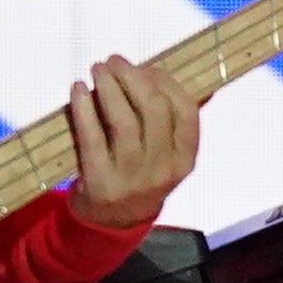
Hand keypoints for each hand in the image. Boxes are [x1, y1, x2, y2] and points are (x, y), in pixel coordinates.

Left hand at [64, 54, 200, 230]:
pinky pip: (92, 137)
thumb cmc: (140, 175)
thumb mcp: (167, 155)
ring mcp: (132, 177)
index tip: (147, 67)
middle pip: (154, 110)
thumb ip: (178, 121)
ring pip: (124, 121)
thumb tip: (204, 84)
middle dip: (134, 77)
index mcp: (185, 159)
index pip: (186, 111)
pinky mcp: (100, 181)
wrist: (113, 221)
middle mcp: (163, 169)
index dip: (166, 82)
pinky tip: (79, 89)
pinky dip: (84, 108)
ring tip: (98, 69)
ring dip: (110, 87)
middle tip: (115, 60)